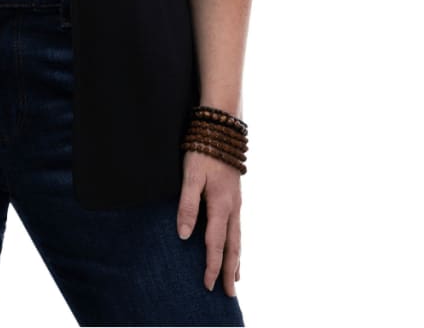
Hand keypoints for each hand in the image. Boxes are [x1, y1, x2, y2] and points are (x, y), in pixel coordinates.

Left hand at [176, 150, 241, 296]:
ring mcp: (236, 202)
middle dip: (230, 271)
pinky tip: (235, 246)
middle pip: (232, 246)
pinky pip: (238, 227)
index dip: (212, 265)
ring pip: (238, 238)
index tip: (208, 285)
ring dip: (236, 260)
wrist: (222, 128)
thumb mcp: (190, 175)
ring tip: (236, 278)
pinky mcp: (235, 196)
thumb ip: (188, 205)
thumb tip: (185, 236)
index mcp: (220, 205)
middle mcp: (232, 207)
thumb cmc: (203, 150)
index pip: (215, 243)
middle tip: (229, 294)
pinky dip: (237, 243)